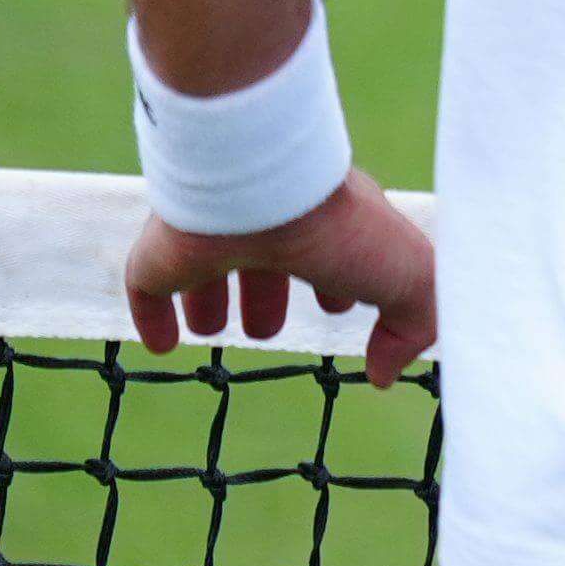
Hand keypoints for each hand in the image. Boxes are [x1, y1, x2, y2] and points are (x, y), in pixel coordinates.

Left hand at [122, 170, 437, 386]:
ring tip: (209, 330)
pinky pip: (151, 285)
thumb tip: (384, 374)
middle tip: (263, 329)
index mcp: (328, 220)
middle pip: (267, 259)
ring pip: (210, 267)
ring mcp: (213, 234)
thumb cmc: (340, 231)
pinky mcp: (165, 252)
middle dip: (267, 294)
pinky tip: (158, 344)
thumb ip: (413, 326)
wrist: (260, 190)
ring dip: (209, 298)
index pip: (333, 248)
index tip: (335, 308)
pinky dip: (153, 314)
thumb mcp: (408, 279)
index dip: (336, 282)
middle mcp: (269, 221)